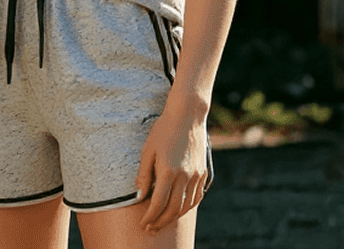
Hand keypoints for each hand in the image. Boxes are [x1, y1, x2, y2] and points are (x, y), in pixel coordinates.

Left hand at [135, 105, 209, 233]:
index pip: (158, 204)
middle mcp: (185, 177)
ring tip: (164, 221)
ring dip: (175, 217)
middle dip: (161, 221)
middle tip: (151, 228)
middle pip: (173, 209)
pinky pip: (197, 197)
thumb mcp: (147, 150)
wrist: (187, 115)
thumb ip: (144, 175)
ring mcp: (196, 176)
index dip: (150, 217)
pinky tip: (180, 208)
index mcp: (168, 172)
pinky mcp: (203, 172)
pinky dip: (188, 207)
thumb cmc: (163, 130)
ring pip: (187, 206)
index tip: (144, 224)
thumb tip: (140, 196)